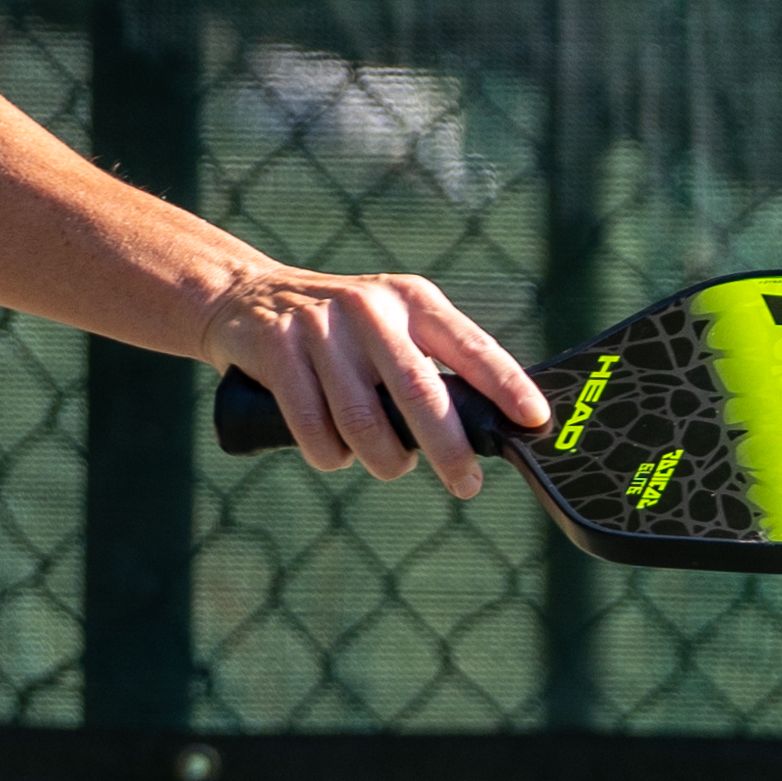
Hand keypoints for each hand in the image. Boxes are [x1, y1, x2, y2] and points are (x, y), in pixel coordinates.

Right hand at [210, 266, 547, 497]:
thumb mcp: (393, 323)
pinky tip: (337, 454)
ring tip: (391, 464)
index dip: (506, 384)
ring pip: (365, 423)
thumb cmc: (344, 329)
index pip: (470, 345)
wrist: (248, 296)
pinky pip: (315, 430)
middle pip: (419, 392)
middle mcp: (371, 309)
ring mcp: (321, 328)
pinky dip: (331, 457)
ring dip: (385, 460)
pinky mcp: (278, 350)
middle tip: (467, 484)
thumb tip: (488, 428)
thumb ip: (434, 363)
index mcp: (413, 301)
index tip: (533, 419)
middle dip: (449, 449)